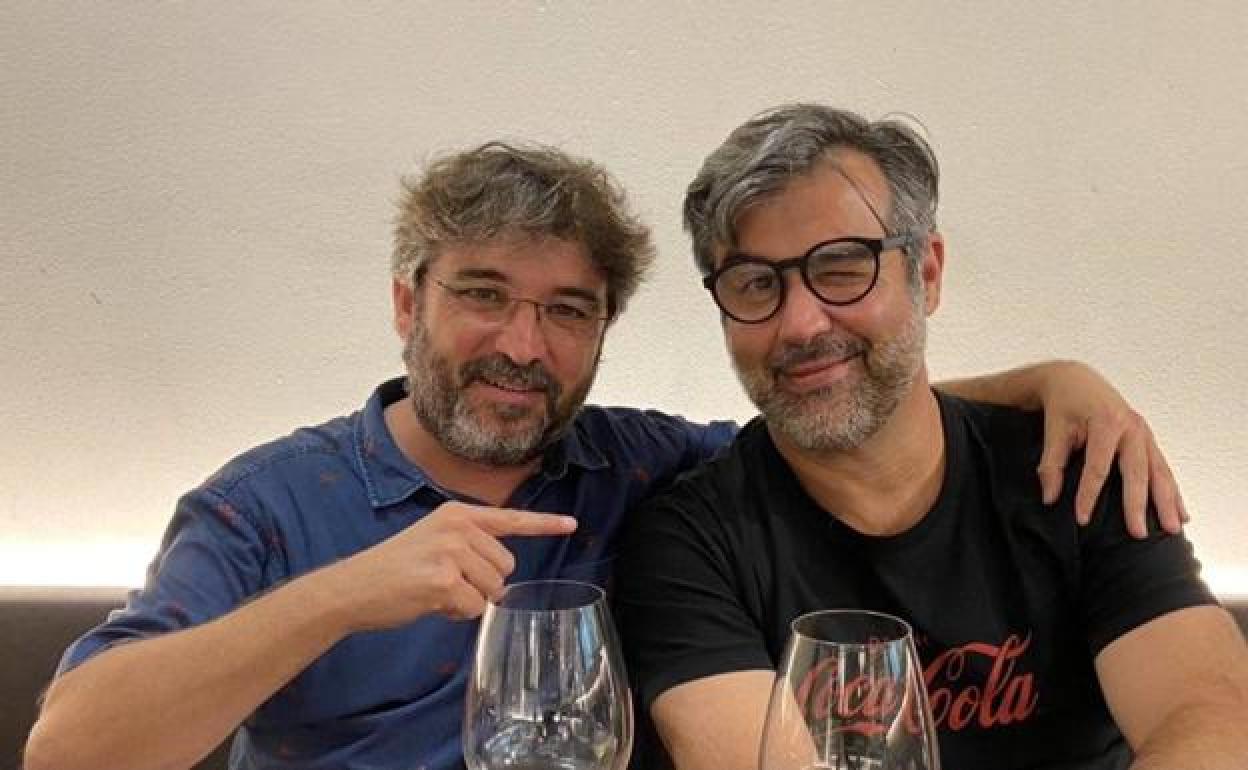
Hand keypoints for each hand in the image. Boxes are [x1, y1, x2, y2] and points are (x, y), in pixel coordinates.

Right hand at [322, 501, 576, 631]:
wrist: (353, 588)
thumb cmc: (394, 570)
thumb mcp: (432, 540)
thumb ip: (468, 545)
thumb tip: (502, 576)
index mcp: (456, 514)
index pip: (509, 519)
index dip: (543, 524)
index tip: (571, 524)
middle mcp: (457, 527)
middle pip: (506, 565)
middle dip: (483, 583)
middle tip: (443, 582)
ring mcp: (451, 552)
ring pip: (494, 589)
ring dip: (470, 600)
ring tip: (435, 591)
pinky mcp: (444, 580)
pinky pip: (476, 608)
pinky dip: (457, 614)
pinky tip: (430, 603)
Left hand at [1034, 361, 1186, 537]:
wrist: (1075, 379)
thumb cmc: (1064, 404)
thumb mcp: (1054, 430)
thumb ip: (1052, 464)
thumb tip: (1049, 497)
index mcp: (1107, 422)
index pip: (1098, 468)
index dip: (1089, 495)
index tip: (1083, 519)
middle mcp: (1132, 427)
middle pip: (1136, 472)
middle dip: (1138, 505)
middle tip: (1139, 534)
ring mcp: (1144, 433)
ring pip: (1159, 471)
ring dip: (1167, 501)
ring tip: (1173, 529)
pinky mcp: (1148, 439)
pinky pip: (1162, 468)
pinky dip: (1172, 491)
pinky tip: (1181, 513)